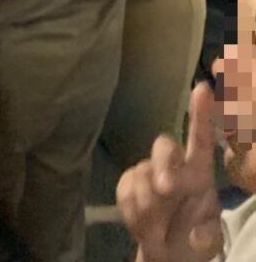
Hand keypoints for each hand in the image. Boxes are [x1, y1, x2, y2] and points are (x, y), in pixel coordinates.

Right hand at [117, 83, 222, 261]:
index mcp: (199, 173)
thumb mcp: (208, 241)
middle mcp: (173, 166)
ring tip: (157, 225)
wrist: (167, 255)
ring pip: (142, 174)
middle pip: (164, 148)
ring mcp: (148, 172)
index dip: (200, 114)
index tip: (201, 87)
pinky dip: (132, 210)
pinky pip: (125, 189)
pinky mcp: (128, 183)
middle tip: (166, 189)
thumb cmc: (193, 239)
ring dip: (149, 204)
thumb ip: (205, 236)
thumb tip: (196, 233)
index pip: (200, 139)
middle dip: (163, 165)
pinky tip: (142, 222)